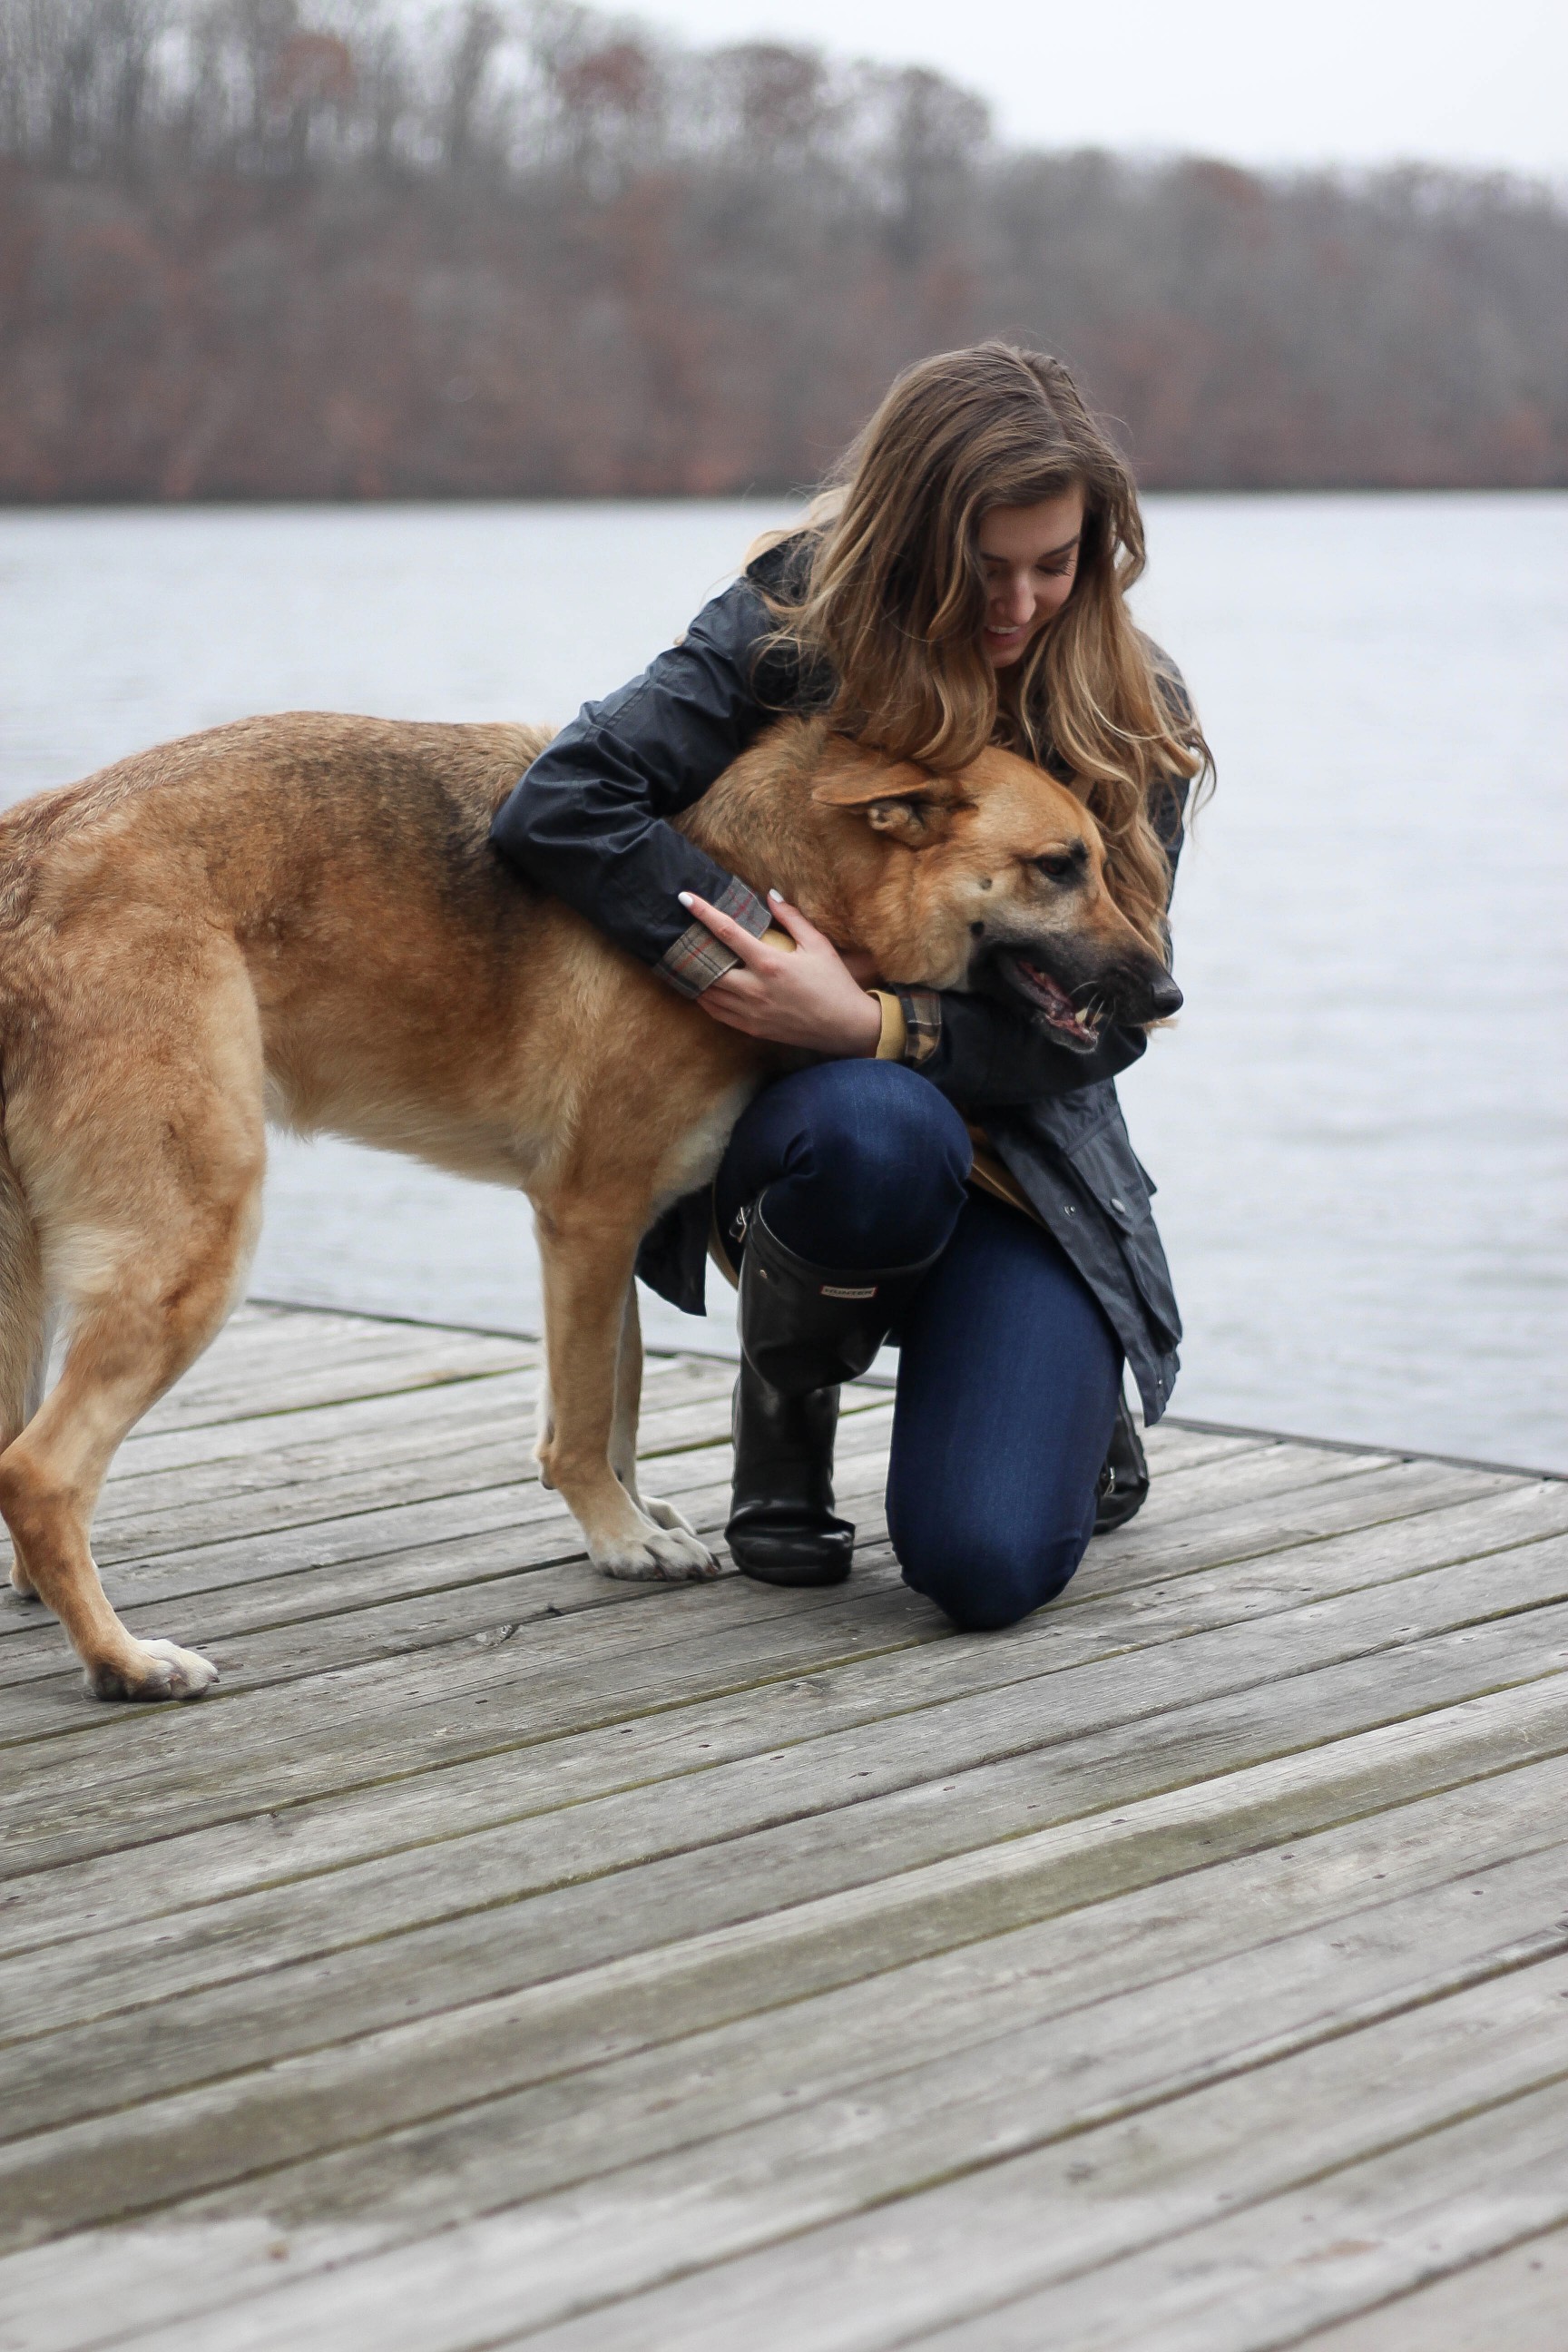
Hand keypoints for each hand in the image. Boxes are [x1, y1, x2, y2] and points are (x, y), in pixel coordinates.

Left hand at [680, 889, 882, 1055]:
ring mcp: (750, 1011)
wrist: (845, 1027)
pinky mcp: (751, 1028)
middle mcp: (754, 988)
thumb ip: (792, 918)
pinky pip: (716, 1013)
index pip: (727, 932)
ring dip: (692, 975)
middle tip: (677, 933)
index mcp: (769, 963)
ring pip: (706, 992)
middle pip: (707, 965)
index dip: (703, 913)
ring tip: (682, 959)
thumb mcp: (818, 945)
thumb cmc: (834, 983)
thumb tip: (770, 894)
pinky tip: (700, 987)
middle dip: (688, 947)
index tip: (685, 899)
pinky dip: (704, 998)